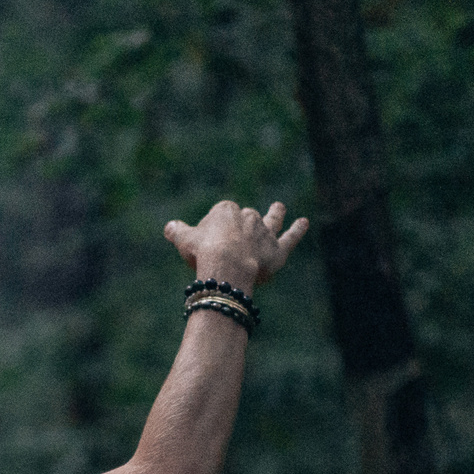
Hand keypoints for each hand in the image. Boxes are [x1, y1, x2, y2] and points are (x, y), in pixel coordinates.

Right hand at [162, 200, 307, 290]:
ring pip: (271, 220)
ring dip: (276, 213)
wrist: (227, 267)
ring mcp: (265, 233)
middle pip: (244, 220)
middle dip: (240, 228)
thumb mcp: (184, 239)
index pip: (220, 216)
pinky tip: (304, 222)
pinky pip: (290, 238)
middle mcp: (249, 217)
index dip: (212, 231)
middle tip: (231, 243)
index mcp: (226, 210)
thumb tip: (170, 226)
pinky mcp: (277, 250)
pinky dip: (297, 230)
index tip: (206, 245)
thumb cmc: (203, 251)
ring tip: (279, 206)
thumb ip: (177, 231)